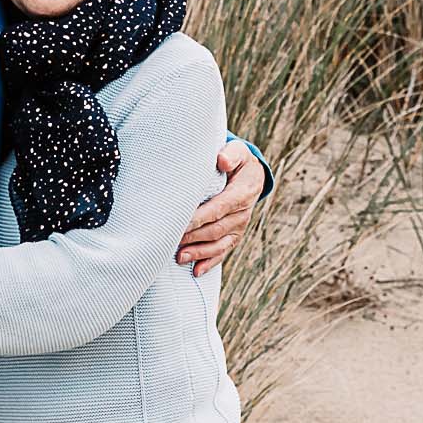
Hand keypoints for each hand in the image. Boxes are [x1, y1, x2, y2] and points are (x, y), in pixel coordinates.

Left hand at [178, 140, 264, 276]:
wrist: (252, 175)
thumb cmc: (237, 160)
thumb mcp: (238, 151)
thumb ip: (231, 154)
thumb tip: (222, 161)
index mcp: (242, 193)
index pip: (219, 208)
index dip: (200, 218)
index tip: (180, 223)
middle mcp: (242, 213)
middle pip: (216, 229)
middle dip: (193, 237)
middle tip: (170, 241)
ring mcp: (239, 227)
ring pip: (219, 244)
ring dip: (199, 253)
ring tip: (179, 258)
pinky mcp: (234, 235)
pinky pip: (223, 251)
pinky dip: (210, 263)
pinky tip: (196, 271)